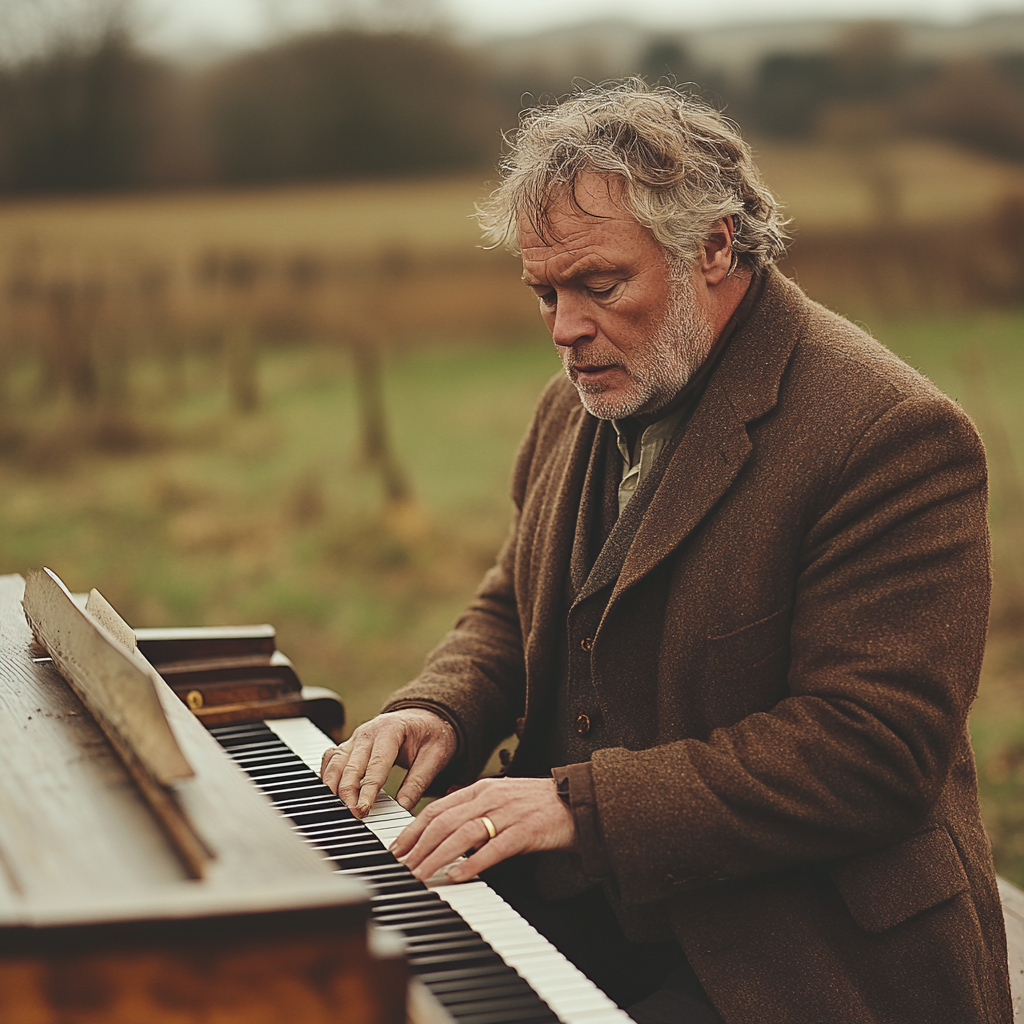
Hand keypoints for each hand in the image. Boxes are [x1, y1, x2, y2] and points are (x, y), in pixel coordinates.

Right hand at [320, 708, 456, 816]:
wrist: (425, 717)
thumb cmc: (431, 734)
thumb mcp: (435, 756)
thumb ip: (418, 783)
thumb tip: (403, 810)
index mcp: (390, 730)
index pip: (375, 764)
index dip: (367, 790)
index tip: (362, 810)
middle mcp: (368, 732)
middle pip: (350, 764)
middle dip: (348, 792)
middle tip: (353, 816)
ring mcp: (356, 738)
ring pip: (334, 762)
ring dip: (332, 786)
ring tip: (337, 809)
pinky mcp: (350, 746)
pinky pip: (331, 759)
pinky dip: (327, 776)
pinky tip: (329, 794)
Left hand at [389, 776, 575, 881]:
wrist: (580, 801)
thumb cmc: (539, 805)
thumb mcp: (501, 799)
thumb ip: (474, 810)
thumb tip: (444, 827)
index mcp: (482, 788)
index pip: (438, 808)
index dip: (413, 828)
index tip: (397, 848)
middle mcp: (491, 797)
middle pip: (444, 820)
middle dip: (417, 845)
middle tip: (401, 866)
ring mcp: (508, 813)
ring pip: (462, 834)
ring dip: (436, 856)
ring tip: (420, 874)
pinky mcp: (526, 831)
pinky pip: (493, 848)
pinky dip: (472, 863)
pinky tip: (457, 876)